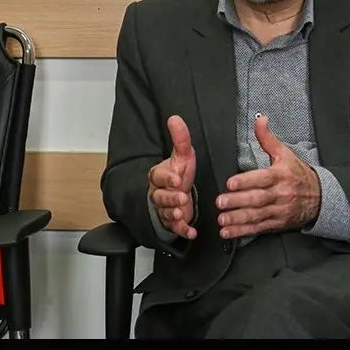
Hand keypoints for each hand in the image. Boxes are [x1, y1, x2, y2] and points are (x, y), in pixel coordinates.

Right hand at [148, 115, 197, 239]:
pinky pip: (174, 228)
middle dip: (170, 198)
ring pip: (165, 213)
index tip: (177, 179)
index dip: (167, 178)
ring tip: (182, 214)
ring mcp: (164, 209)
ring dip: (173, 214)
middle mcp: (158, 193)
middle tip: (181, 198)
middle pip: (159, 197)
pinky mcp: (172, 222)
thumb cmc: (179, 173)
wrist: (176, 193)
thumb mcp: (182, 156)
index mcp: (159, 176)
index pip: (158, 176)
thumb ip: (180, 138)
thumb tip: (175, 117)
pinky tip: (191, 232)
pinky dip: (182, 231)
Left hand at [215, 115, 320, 238]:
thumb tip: (260, 120)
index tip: (230, 183)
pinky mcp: (277, 223)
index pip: (263, 178)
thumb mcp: (285, 154)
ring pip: (257, 215)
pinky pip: (258, 228)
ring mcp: (279, 210)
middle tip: (220, 202)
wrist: (320, 197)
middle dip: (238, 201)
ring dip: (238, 219)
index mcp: (280, 175)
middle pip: (258, 199)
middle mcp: (280, 194)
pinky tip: (228, 232)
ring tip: (222, 219)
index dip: (246, 181)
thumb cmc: (298, 174)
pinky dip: (243, 231)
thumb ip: (268, 139)